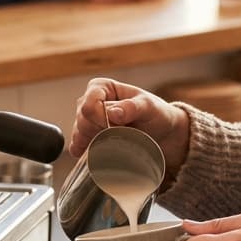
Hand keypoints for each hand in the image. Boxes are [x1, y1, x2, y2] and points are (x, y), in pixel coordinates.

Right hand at [69, 77, 189, 180]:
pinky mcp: (87, 139)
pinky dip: (89, 153)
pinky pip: (77, 148)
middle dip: (100, 132)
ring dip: (96, 143)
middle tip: (123, 134)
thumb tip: (112, 112)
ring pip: (79, 136)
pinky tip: (104, 152)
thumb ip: (132, 107)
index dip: (101, 119)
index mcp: (101, 87)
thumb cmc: (156, 114)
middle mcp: (89, 101)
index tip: (119, 126)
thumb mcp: (149, 107)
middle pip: (82, 121)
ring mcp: (87, 121)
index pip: (88, 105)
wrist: (163, 134)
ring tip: (118, 141)